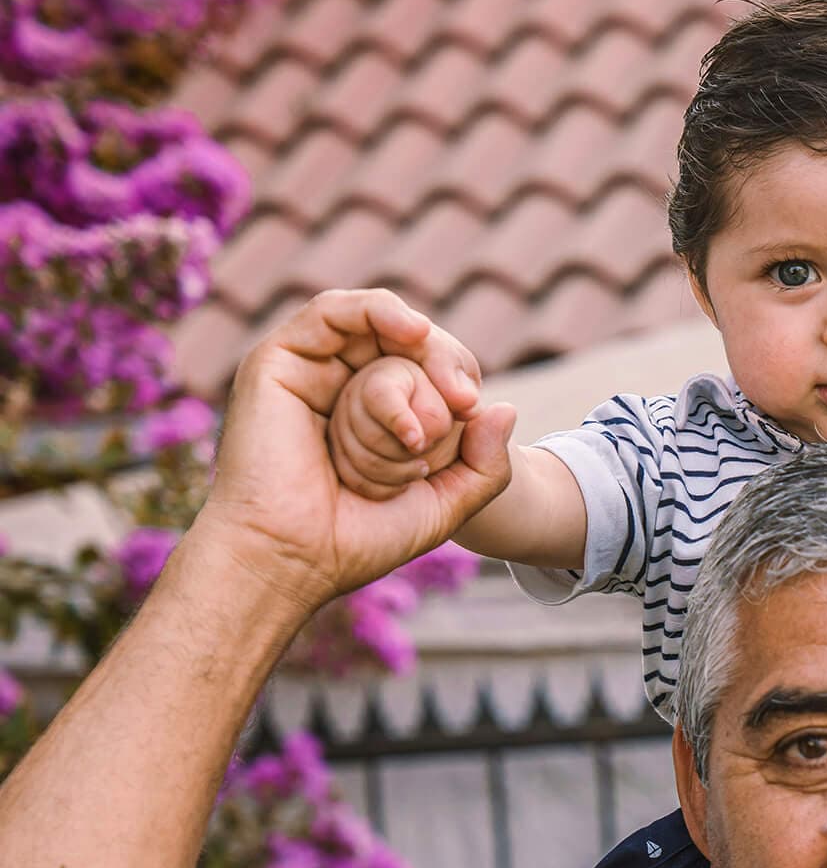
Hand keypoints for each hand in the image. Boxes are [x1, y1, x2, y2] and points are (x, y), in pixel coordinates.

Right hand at [194, 289, 515, 616]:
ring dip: (416, 346)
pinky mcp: (278, 362)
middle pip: (406, 346)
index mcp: (375, 420)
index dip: (457, 379)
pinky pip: (332, 312)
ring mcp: (310, 373)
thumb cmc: (361, 539)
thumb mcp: (445, 505)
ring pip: (375, 329)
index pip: (429, 373)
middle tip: (462, 398)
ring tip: (442, 382)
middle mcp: (340, 390)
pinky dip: (377, 311)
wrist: (294, 556)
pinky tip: (412, 332)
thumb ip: (486, 466)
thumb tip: (506, 409)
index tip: (472, 408)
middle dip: (443, 363)